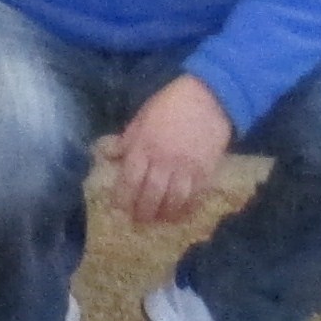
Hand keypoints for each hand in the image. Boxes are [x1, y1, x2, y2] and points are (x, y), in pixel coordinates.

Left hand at [106, 74, 235, 227]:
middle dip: (143, 211)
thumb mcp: (141, 118)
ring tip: (159, 221)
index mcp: (143, 146)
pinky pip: (196, 196)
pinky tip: (182, 215)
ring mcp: (187, 168)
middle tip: (138, 221)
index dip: (123, 197)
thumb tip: (111, 156)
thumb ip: (127, 140)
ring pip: (174, 199)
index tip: (119, 209)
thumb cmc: (170, 105)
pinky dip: (188, 208)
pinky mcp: (207, 171)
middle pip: (151, 194)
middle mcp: (164, 161)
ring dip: (165, 214)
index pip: (129, 179)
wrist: (208, 99)